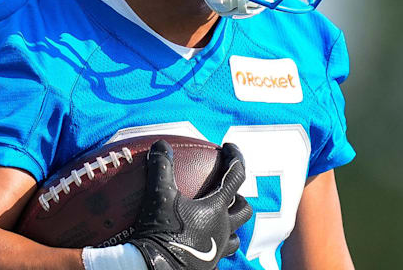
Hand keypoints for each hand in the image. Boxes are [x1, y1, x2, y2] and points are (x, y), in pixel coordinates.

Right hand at [129, 140, 252, 269]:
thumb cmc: (160, 232)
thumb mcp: (158, 196)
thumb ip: (161, 168)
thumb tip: (161, 144)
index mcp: (216, 209)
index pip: (236, 176)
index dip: (235, 157)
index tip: (228, 146)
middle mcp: (222, 230)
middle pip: (243, 210)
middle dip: (239, 198)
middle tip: (229, 192)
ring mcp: (217, 251)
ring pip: (235, 238)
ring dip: (230, 226)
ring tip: (218, 220)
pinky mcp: (207, 267)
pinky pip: (217, 257)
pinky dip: (212, 248)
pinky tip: (198, 245)